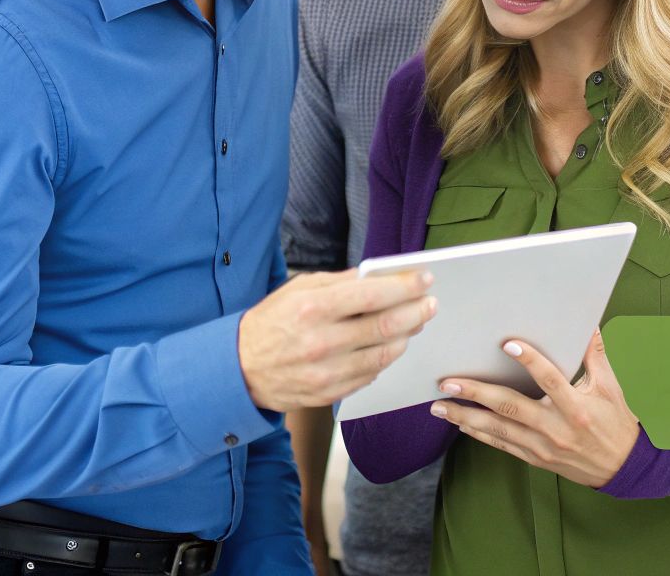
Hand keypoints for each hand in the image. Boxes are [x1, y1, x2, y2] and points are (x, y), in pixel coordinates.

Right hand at [239, 269, 435, 411]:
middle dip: (415, 312)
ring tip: (414, 324)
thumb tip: (376, 276)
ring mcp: (326, 372)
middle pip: (385, 327)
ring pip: (383, 355)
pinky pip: (369, 376)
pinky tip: (389, 346)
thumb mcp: (298, 289)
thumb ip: (339, 282)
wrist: (239, 369)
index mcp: (313, 308)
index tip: (424, 280)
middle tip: (430, 304)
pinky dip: (384, 359)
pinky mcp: (328, 394)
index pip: (372, 295)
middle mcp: (321, 341)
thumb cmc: (271, 322)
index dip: (405, 286)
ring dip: (405, 338)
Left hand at [429, 329, 639, 487]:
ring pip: (498, 430)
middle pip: (511, 407)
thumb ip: (595, 355)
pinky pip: (501, 445)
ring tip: (440, 406)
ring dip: (466, 417)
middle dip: (476, 393)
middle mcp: (556, 428)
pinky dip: (479, 434)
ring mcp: (542, 446)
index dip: (531, 361)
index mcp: (576, 408)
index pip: (550, 380)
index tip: (508, 345)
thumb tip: (589, 324)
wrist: (620, 468)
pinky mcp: (535, 457)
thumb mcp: (611, 386)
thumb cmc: (616, 423)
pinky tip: (460, 424)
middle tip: (448, 381)